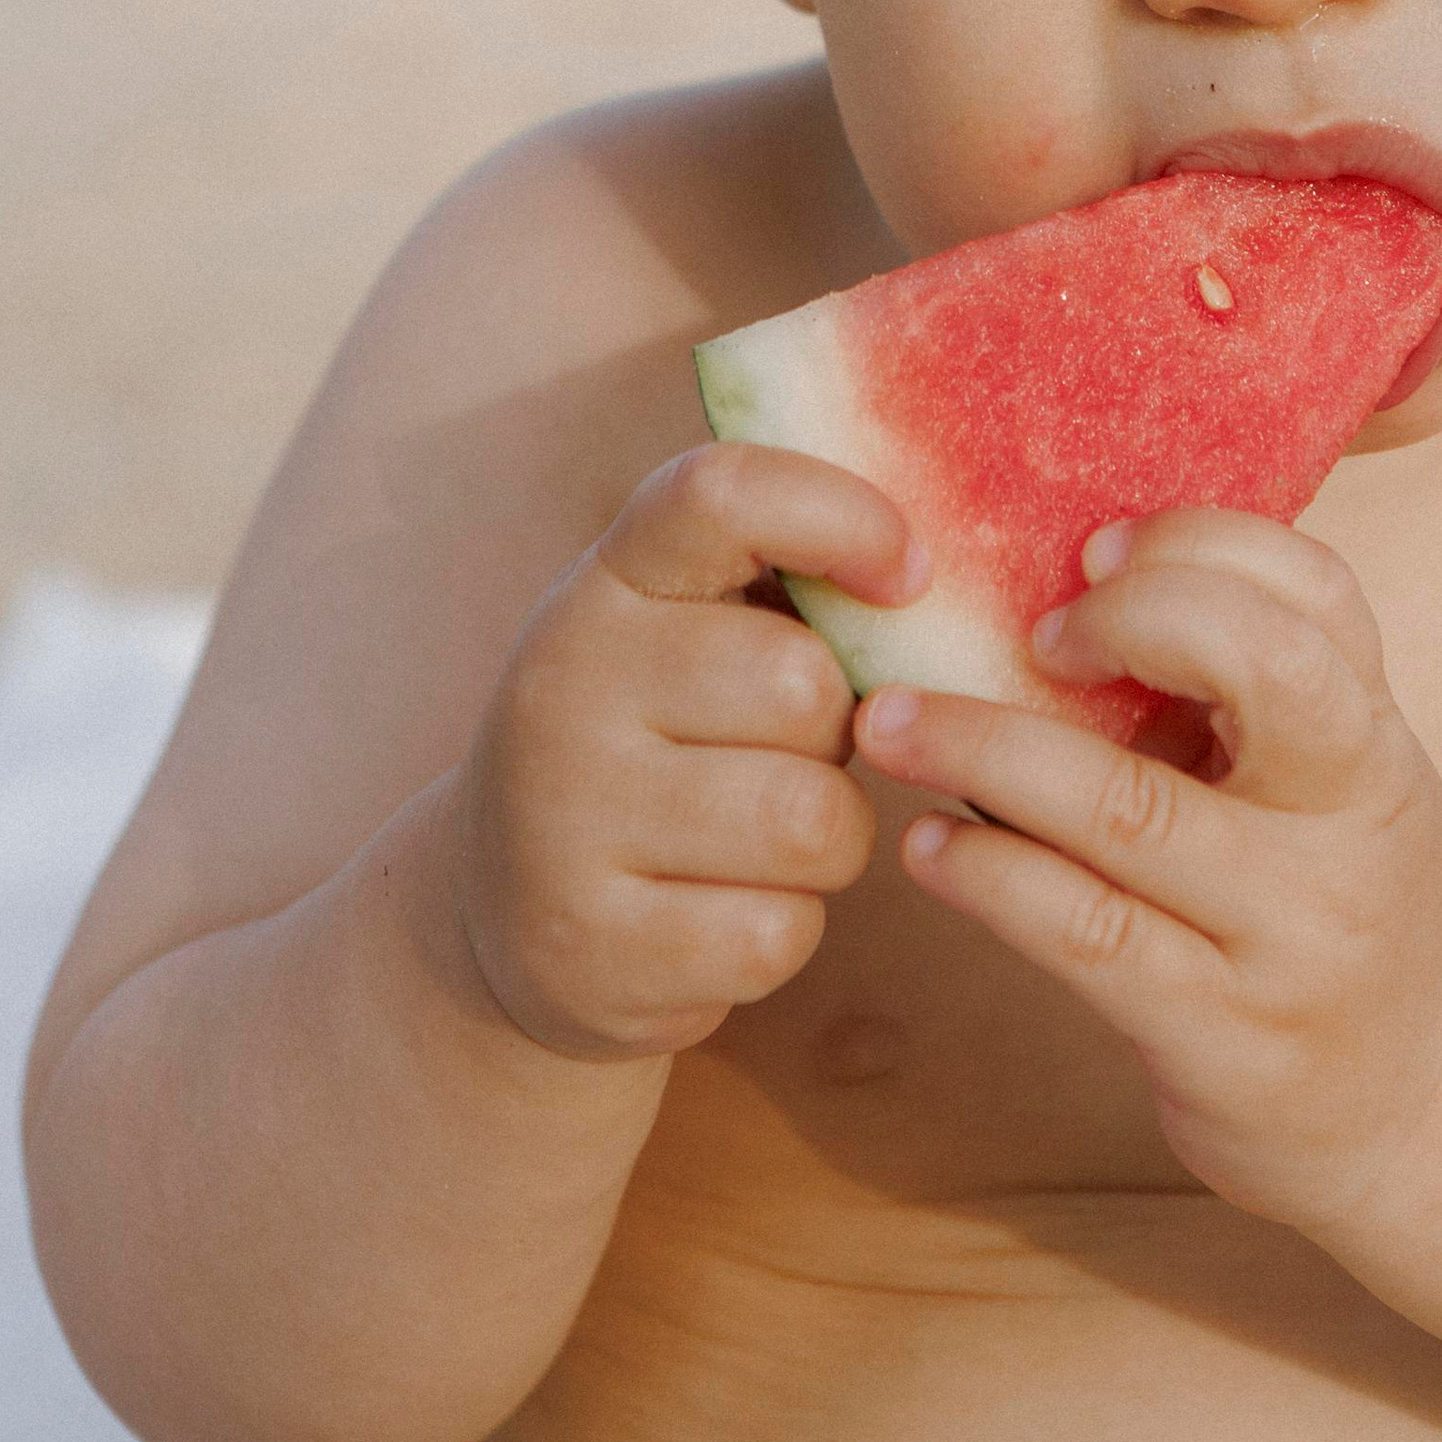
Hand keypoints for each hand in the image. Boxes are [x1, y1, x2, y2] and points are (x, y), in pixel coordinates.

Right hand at [450, 442, 925, 1059]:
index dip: (841, 517)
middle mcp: (567, 685)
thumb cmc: (658, 740)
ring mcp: (565, 822)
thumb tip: (939, 572)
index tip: (906, 576)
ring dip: (831, 840)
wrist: (503, 913)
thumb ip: (789, 578)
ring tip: (771, 836)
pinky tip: (723, 911)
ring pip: (810, 823)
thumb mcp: (687, 630)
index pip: (722, 493)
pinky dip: (783, 928)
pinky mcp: (592, 949)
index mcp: (607, 583)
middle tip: (791, 753)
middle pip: (804, 688)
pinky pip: (777, 934)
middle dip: (841, 733)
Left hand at [854, 513, 1441, 1240]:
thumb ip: (1251, 699)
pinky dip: (989, 876)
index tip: (1097, 551)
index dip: (1202, 544)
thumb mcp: (1347, 791)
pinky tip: (930, 846)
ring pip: (1129, 810)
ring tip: (889, 724)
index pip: (1320, 595)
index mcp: (1378, 744)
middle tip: (1025, 629)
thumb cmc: (1357, 911)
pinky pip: (1084, 935)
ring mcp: (1291, 938)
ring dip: (986, 749)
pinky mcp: (1224, 1040)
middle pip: (1263, 667)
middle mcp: (1354, 827)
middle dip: (1127, 617)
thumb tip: (1064, 587)